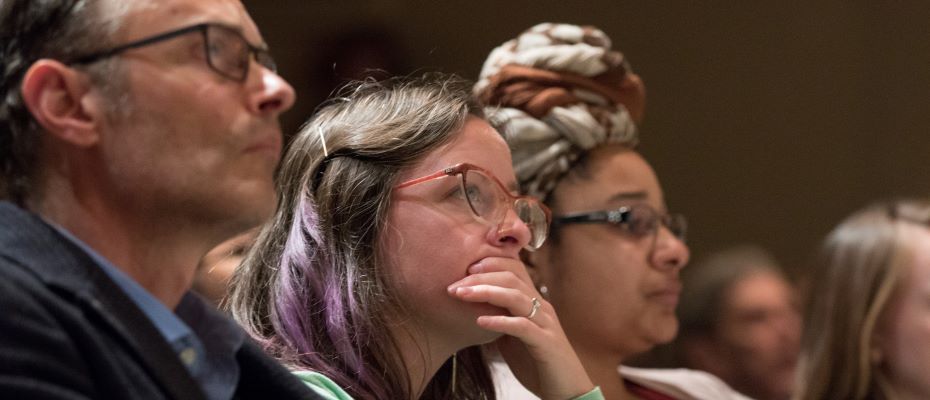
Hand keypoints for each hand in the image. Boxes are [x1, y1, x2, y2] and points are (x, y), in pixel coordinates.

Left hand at [447, 257, 594, 399]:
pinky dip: (500, 321)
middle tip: (454, 284)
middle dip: (480, 277)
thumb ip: (499, 317)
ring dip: (486, 292)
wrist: (566, 389)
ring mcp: (546, 324)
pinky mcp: (547, 343)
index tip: (464, 268)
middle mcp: (541, 308)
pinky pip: (522, 327)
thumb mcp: (512, 335)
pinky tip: (480, 321)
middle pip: (511, 278)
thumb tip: (471, 306)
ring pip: (516, 297)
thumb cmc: (536, 362)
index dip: (490, 263)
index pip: (515, 268)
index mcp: (534, 302)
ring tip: (462, 294)